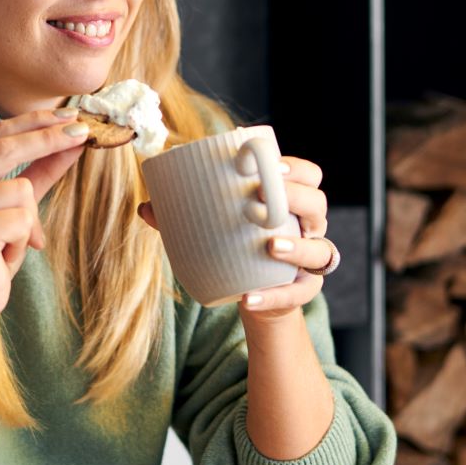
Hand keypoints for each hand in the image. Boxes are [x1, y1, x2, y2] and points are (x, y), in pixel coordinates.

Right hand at [0, 108, 89, 327]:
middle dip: (48, 138)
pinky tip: (3, 253)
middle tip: (82, 132)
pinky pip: (21, 219)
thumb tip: (71, 141)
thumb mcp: (17, 206)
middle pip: (6, 147)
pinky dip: (24, 238)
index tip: (70, 115)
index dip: (34, 121)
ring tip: (10, 241)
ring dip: (29, 219)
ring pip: (21, 189)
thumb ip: (39, 172)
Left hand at [137, 153, 331, 324]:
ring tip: (271, 246)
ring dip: (297, 246)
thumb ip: (182, 216)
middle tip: (263, 200)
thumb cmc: (235, 246)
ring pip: (320, 250)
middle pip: (318, 204)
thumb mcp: (214, 228)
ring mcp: (310, 260)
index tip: (271, 166)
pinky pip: (298, 293)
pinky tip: (249, 298)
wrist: (251, 292)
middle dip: (297, 198)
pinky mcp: (303, 291)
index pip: (309, 175)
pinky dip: (273, 297)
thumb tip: (145, 207)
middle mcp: (308, 227)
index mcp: (290, 202)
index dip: (296, 169)